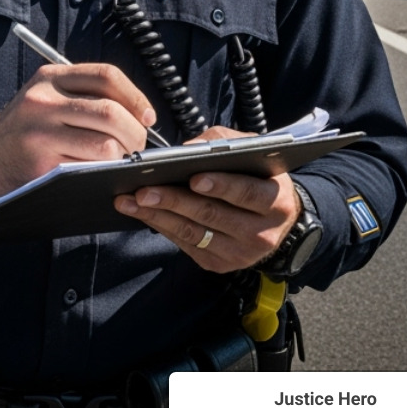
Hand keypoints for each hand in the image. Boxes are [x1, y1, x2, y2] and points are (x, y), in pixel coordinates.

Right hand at [0, 63, 156, 204]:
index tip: (148, 116)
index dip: (136, 97)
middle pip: (111, 112)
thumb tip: (141, 115)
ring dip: (122, 157)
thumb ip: (83, 95)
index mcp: (49, 78)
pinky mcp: (41, 165)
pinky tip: (99, 173)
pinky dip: (103, 174)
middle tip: (137, 147)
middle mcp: (43, 101)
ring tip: (118, 161)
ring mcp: (40, 134)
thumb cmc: (25, 130)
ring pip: (106, 145)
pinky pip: (89, 170)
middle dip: (135, 134)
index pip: (106, 76)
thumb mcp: (45, 98)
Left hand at [113, 126, 301, 271]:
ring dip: (157, 216)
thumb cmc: (257, 179)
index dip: (221, 186)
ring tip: (130, 201)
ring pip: (193, 233)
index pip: (248, 194)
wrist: (276, 223)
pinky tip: (141, 213)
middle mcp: (262, 233)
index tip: (193, 178)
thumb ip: (225, 143)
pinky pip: (185, 244)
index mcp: (276, 202)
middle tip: (144, 190)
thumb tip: (189, 148)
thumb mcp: (254, 156)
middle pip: (213, 215)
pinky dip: (161, 226)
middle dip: (174, 201)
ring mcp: (240, 253)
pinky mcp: (219, 264)